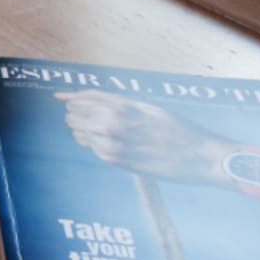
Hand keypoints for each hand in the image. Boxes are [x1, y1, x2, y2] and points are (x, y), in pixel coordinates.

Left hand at [52, 92, 228, 184]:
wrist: (199, 156)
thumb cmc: (179, 130)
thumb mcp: (150, 109)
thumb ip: (126, 107)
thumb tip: (104, 106)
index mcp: (126, 106)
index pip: (89, 98)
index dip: (72, 97)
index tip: (60, 97)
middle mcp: (118, 124)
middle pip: (83, 116)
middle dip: (74, 115)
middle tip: (70, 116)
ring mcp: (119, 145)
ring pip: (87, 136)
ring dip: (81, 133)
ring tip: (78, 130)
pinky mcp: (123, 163)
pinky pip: (99, 153)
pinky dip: (94, 148)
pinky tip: (94, 146)